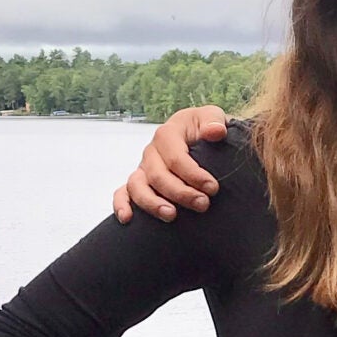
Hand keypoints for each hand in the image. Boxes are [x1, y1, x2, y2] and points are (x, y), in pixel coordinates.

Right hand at [112, 105, 229, 223]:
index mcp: (167, 134)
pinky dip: (121, 205)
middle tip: (203, 204)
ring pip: (138, 187)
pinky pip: (122, 193)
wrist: (198, 136)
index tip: (213, 188)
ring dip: (152, 203)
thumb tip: (215, 131)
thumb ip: (215, 121)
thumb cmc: (204, 128)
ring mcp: (143, 168)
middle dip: (181, 193)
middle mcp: (151, 152)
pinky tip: (127, 219)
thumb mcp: (213, 118)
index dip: (193, 175)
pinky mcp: (139, 182)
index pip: (175, 157)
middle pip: (158, 176)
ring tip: (171, 215)